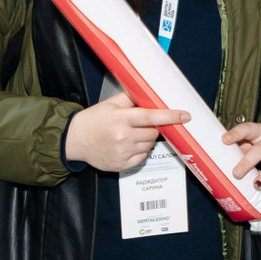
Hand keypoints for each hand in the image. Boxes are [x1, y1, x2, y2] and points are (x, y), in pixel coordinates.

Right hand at [64, 91, 189, 171]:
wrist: (74, 139)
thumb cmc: (93, 120)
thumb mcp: (110, 104)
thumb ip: (131, 98)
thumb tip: (151, 94)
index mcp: (121, 118)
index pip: (151, 116)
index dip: (170, 116)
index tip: (185, 116)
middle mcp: (123, 136)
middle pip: (153, 133)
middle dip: (152, 128)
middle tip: (140, 125)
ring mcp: (122, 152)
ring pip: (149, 145)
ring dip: (145, 140)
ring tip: (130, 135)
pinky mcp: (121, 165)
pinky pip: (142, 158)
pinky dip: (139, 151)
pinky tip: (127, 146)